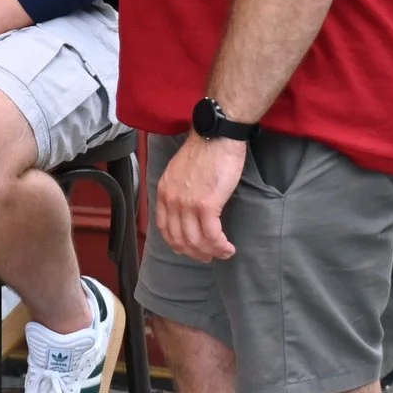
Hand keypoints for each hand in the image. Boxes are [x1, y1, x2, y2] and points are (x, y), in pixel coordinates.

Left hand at [154, 133, 245, 260]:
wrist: (217, 136)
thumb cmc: (204, 150)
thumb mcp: (180, 172)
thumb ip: (179, 191)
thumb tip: (188, 211)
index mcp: (164, 191)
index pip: (164, 229)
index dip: (178, 244)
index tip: (190, 249)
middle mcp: (172, 200)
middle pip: (179, 240)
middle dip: (195, 253)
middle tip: (209, 256)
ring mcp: (187, 204)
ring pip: (196, 241)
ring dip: (210, 252)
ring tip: (223, 252)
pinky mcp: (207, 205)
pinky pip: (212, 236)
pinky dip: (220, 246)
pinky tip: (228, 248)